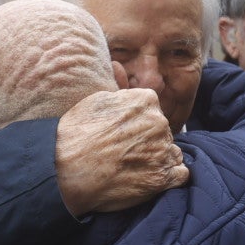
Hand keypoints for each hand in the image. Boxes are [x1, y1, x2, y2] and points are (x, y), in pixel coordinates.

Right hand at [55, 88, 187, 215]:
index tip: (124, 133)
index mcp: (146, 101)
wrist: (65, 170)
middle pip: (163, 131)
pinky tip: (149, 178)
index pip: (153, 110)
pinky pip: (180, 175)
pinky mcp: (162, 179)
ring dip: (159, 159)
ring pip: (172, 153)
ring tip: (134, 167)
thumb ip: (118, 87)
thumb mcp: (95, 99)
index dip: (138, 123)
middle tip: (125, 153)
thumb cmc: (75, 135)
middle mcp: (159, 123)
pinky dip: (169, 178)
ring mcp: (163, 151)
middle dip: (149, 141)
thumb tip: (119, 65)